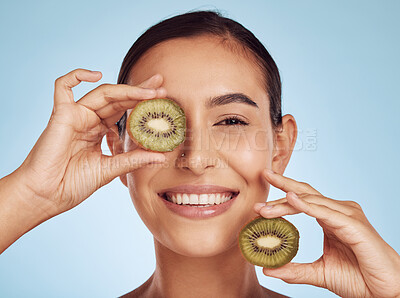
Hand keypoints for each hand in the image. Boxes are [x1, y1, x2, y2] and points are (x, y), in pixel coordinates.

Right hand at [16, 69, 166, 217]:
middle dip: (141, 91)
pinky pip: (63, 87)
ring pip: (103, 93)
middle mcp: (89, 120)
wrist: (47, 196)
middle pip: (118, 98)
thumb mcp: (110, 170)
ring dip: (127, 89)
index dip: (143, 103)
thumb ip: (133, 160)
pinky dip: (76, 76)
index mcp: (100, 131)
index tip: (163, 98)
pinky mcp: (61, 115)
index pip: (125, 110)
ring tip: (150, 90)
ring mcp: (75, 115)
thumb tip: (161, 156)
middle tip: (162, 86)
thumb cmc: (72, 184)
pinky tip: (96, 75)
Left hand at [254, 169, 399, 297]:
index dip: (282, 195)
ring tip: (264, 208)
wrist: (385, 293)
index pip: (302, 199)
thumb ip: (295, 269)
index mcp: (331, 217)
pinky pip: (325, 211)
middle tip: (263, 175)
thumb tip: (268, 269)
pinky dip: (306, 205)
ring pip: (311, 200)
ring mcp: (347, 215)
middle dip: (283, 184)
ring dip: (285, 202)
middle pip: (306, 192)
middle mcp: (338, 211)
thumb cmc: (359, 279)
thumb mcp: (320, 272)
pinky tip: (290, 200)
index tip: (261, 199)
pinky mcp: (353, 225)